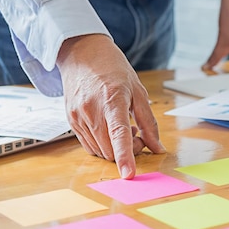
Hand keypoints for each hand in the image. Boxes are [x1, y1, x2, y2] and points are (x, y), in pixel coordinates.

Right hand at [56, 34, 165, 178]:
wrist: (82, 54)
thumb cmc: (113, 70)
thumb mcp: (138, 91)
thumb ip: (149, 122)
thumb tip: (158, 148)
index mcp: (112, 100)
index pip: (118, 134)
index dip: (125, 156)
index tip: (128, 174)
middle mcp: (91, 111)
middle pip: (110, 149)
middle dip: (129, 151)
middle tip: (137, 134)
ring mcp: (78, 117)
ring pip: (100, 151)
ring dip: (115, 148)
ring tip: (123, 127)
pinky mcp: (70, 121)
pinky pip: (89, 146)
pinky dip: (103, 145)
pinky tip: (109, 128)